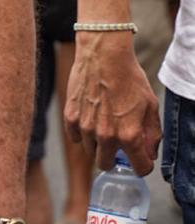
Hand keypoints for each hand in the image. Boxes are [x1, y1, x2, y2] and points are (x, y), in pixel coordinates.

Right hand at [63, 33, 160, 173]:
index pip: (139, 168)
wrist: (103, 54)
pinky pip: (75, 138)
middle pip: (106, 165)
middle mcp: (106, 136)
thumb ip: (152, 133)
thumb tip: (149, 152)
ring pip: (90, 151)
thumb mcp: (150, 104)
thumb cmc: (129, 77)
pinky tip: (89, 118)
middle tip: (117, 142)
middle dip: (114, 157)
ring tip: (103, 123)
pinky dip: (82, 133)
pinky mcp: (70, 117)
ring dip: (97, 144)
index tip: (139, 157)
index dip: (142, 164)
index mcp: (129, 135)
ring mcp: (86, 128)